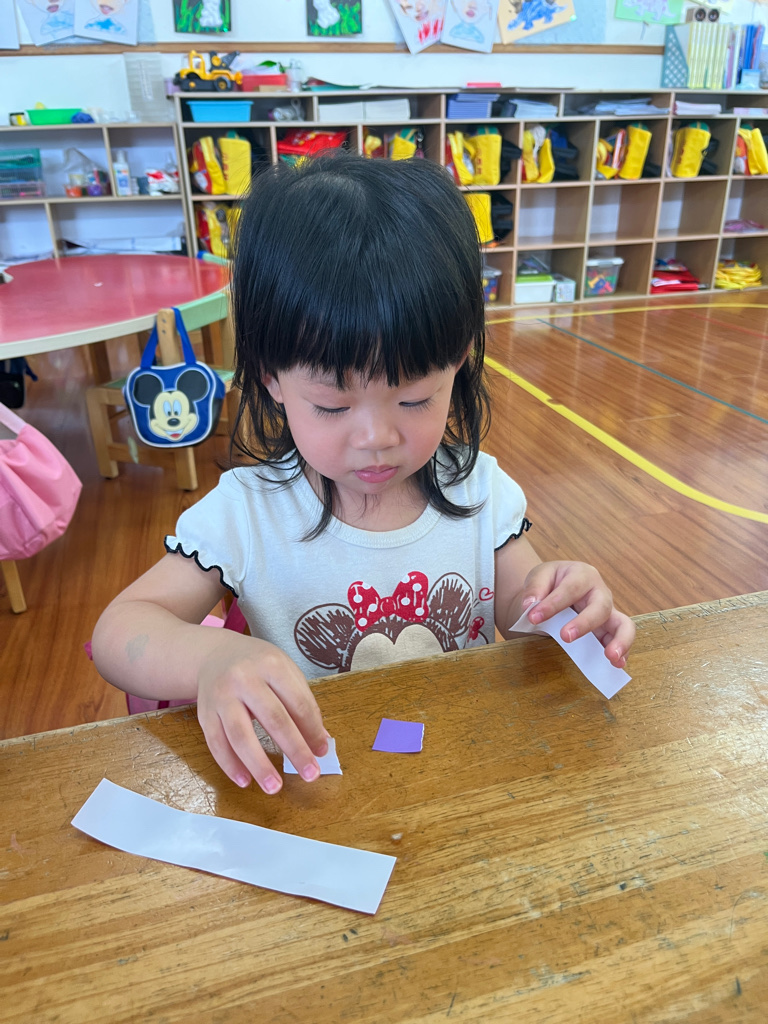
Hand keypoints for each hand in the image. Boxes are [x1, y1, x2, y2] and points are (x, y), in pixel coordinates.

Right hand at [196, 633, 327, 794]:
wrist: (214, 654)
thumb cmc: (257, 665)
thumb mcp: (284, 671)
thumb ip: (302, 702)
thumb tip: (320, 741)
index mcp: (271, 665)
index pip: (297, 702)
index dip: (312, 729)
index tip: (322, 752)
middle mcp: (244, 678)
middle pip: (273, 718)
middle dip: (294, 749)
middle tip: (310, 774)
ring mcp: (221, 695)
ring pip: (240, 735)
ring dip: (258, 765)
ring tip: (274, 787)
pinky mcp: (204, 713)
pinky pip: (216, 743)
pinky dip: (229, 765)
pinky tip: (244, 780)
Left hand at [520, 561, 634, 669]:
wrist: (555, 589)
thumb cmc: (550, 582)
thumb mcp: (538, 576)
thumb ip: (534, 589)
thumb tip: (530, 606)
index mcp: (582, 575)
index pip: (571, 588)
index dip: (553, 604)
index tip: (533, 617)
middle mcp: (600, 592)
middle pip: (601, 606)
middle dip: (585, 623)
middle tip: (565, 637)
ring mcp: (607, 612)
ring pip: (623, 624)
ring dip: (620, 640)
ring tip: (610, 656)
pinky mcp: (608, 630)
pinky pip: (620, 640)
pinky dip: (622, 653)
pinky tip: (617, 664)